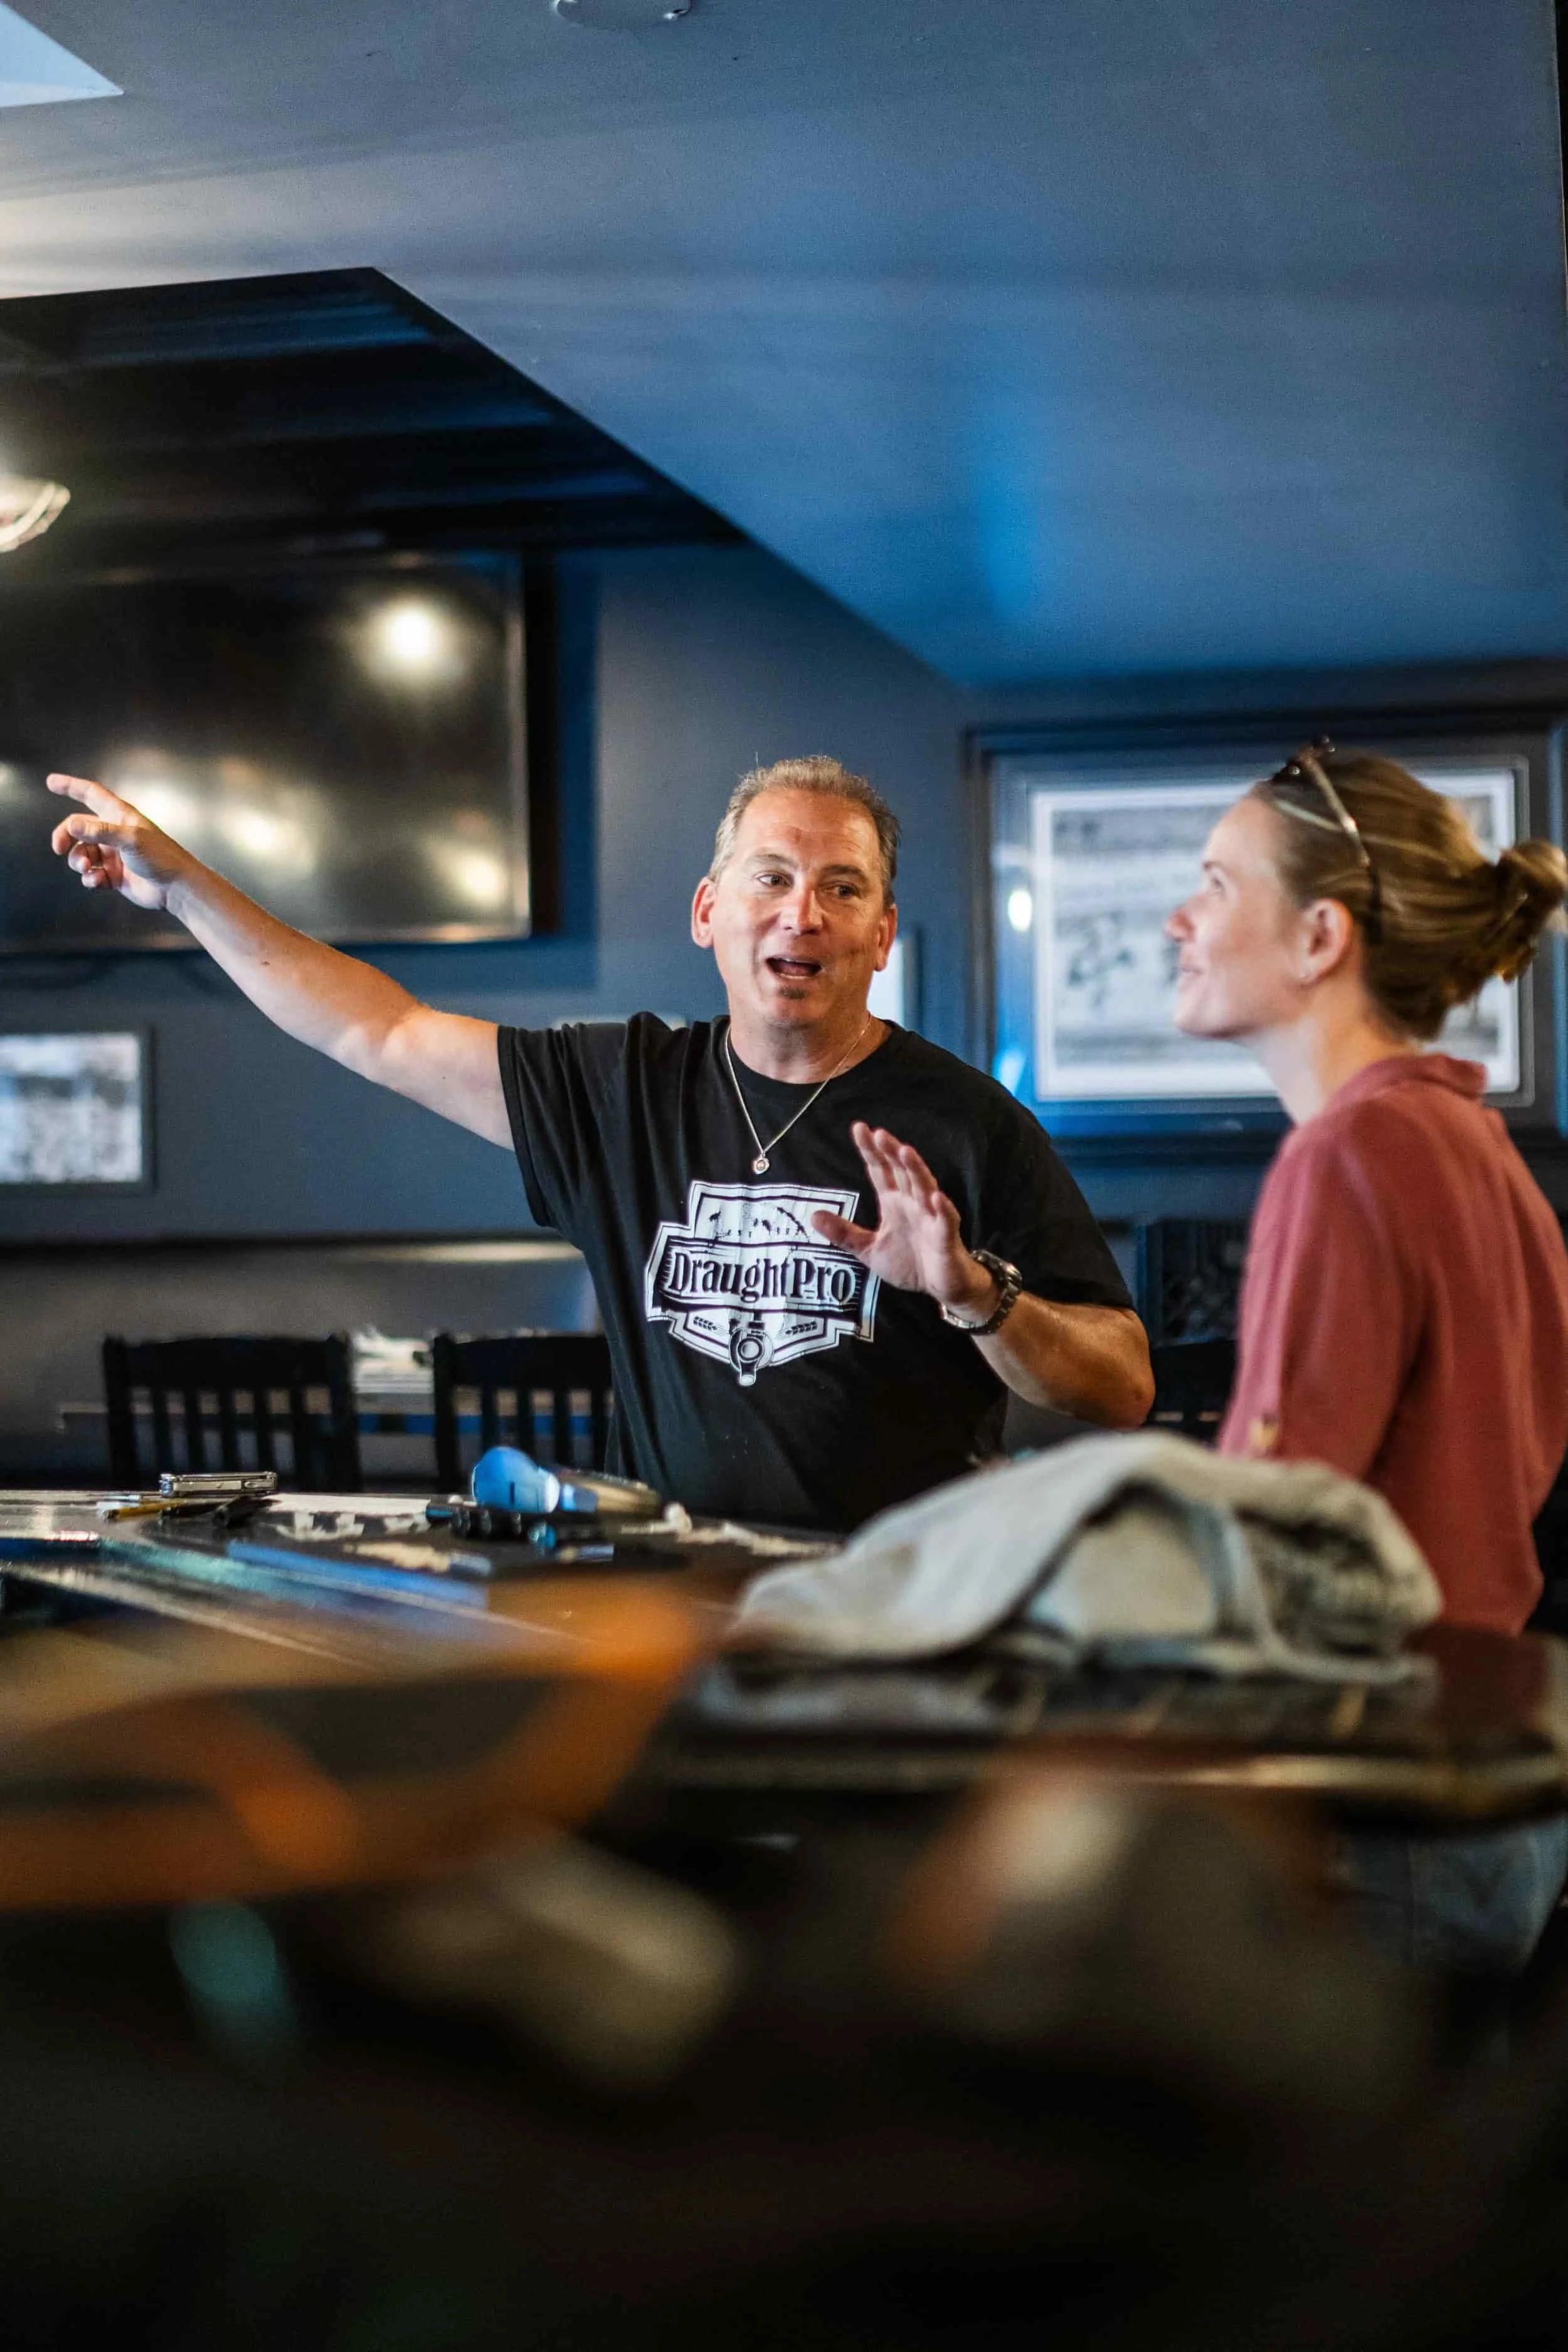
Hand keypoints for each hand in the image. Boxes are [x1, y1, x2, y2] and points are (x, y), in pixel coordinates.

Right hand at [47, 773, 190, 912]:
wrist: (176, 888)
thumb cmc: (161, 857)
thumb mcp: (131, 839)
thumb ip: (100, 831)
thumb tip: (72, 824)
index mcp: (120, 816)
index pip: (91, 794)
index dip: (71, 786)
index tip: (51, 782)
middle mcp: (114, 833)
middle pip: (78, 827)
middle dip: (65, 836)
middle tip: (58, 848)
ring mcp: (113, 855)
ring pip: (82, 853)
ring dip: (78, 861)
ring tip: (88, 869)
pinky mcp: (114, 876)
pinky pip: (91, 874)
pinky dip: (90, 879)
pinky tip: (97, 881)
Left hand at [811, 1122, 998, 1315]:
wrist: (941, 1287)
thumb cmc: (909, 1263)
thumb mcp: (869, 1249)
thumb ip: (844, 1234)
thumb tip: (813, 1216)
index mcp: (894, 1202)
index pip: (881, 1171)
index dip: (871, 1151)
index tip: (859, 1128)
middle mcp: (913, 1203)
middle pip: (902, 1172)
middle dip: (892, 1152)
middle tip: (879, 1133)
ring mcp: (931, 1218)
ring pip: (924, 1188)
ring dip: (916, 1169)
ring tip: (905, 1150)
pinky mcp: (946, 1237)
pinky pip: (945, 1221)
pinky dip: (942, 1209)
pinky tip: (936, 1197)